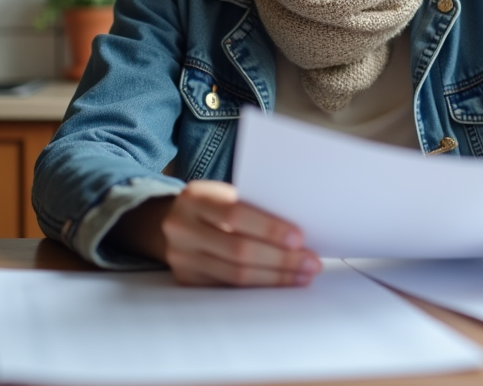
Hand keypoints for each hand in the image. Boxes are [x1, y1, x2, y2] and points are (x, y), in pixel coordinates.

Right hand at [115, 180, 321, 286]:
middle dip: (281, 259)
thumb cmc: (213, 206)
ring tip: (302, 276)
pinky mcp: (186, 279)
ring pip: (235, 274)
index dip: (270, 229)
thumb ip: (252, 207)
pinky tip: (280, 283)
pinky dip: (258, 287)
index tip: (300, 238)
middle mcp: (182, 227)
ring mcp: (181, 256)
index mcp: (196, 197)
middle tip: (311, 263)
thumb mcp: (224, 195)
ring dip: (275, 277)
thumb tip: (299, 233)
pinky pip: (228, 288)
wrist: (172, 221)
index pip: (236, 214)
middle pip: (238, 249)